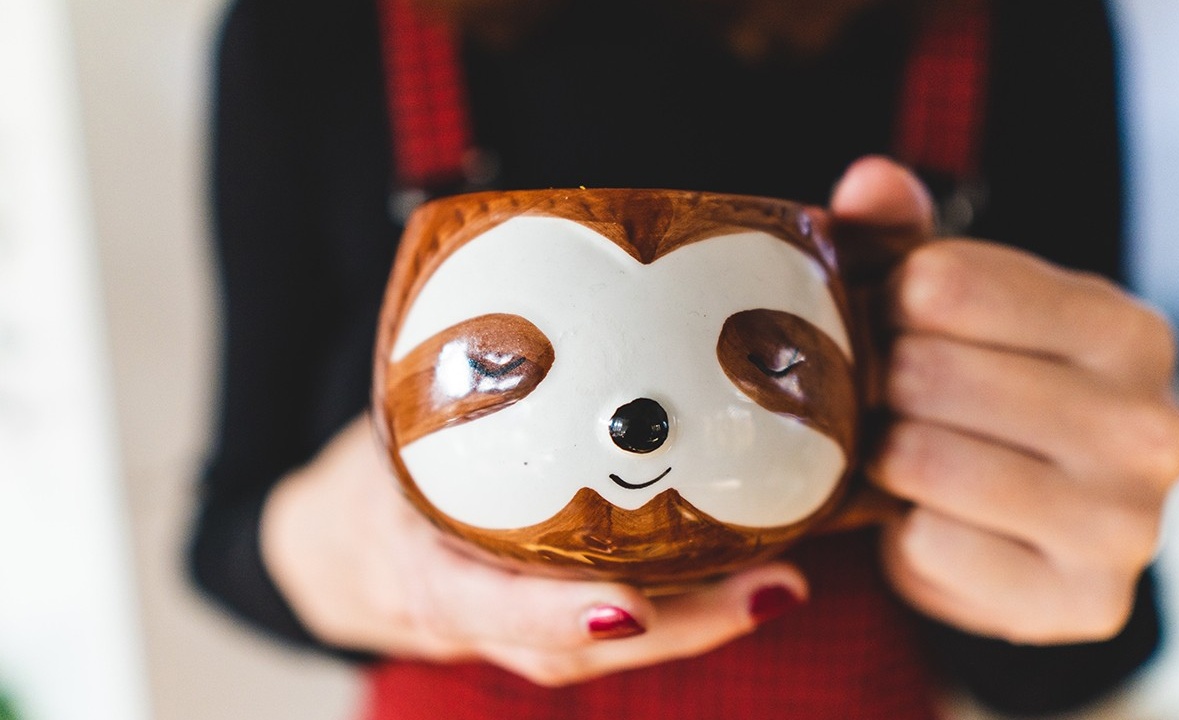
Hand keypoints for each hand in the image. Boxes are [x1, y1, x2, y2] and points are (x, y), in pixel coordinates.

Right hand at [261, 414, 806, 685]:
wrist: (343, 551)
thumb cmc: (376, 477)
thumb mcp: (389, 429)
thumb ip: (447, 373)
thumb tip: (521, 256)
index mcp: (421, 570)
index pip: (476, 604)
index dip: (547, 614)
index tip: (625, 607)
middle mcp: (476, 618)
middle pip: (577, 647)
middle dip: (679, 626)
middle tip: (774, 584)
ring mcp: (520, 634)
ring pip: (612, 648)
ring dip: (703, 620)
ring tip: (785, 579)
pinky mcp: (554, 624)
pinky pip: (622, 624)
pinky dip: (686, 606)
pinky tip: (756, 567)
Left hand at [831, 157, 1178, 644]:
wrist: (1020, 535)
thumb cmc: (980, 399)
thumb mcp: (950, 309)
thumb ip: (904, 237)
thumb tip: (869, 179)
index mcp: (1125, 330)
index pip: (949, 283)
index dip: (884, 302)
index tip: (881, 321)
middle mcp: (1151, 424)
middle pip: (929, 371)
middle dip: (873, 383)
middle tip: (870, 396)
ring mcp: (1128, 521)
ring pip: (926, 460)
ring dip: (877, 457)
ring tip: (885, 450)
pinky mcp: (1081, 599)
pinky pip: (930, 547)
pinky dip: (898, 532)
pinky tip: (917, 518)